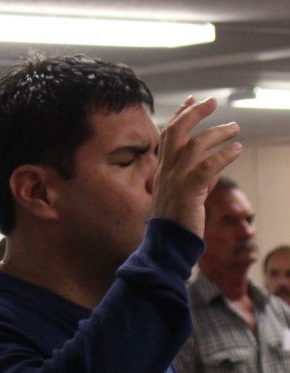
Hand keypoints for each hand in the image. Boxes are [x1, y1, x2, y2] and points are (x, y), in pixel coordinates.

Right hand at [152, 96, 241, 236]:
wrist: (166, 245)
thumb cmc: (174, 224)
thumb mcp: (179, 197)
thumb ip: (194, 180)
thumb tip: (212, 171)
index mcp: (162, 171)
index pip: (167, 136)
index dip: (180, 115)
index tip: (191, 100)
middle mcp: (166, 171)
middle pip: (177, 131)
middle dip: (194, 113)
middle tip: (212, 102)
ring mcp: (176, 180)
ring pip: (196, 145)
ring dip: (218, 133)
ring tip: (235, 129)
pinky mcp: (189, 190)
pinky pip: (208, 166)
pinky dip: (224, 156)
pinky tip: (236, 150)